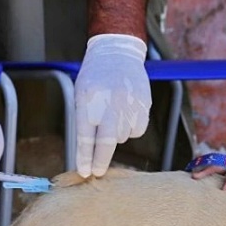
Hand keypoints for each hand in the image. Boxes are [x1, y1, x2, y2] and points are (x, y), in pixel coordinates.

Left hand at [74, 34, 151, 176]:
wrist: (118, 54)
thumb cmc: (95, 76)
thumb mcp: (81, 94)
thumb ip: (84, 120)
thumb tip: (87, 152)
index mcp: (89, 100)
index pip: (86, 136)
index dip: (85, 157)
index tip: (85, 171)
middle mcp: (110, 103)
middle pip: (107, 142)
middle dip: (101, 160)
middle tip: (97, 171)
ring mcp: (129, 105)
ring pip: (122, 137)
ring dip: (116, 135)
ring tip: (113, 114)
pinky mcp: (144, 106)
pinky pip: (136, 130)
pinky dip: (130, 128)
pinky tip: (126, 112)